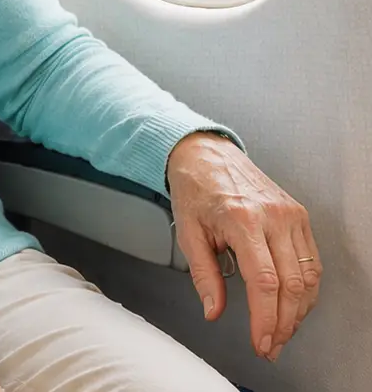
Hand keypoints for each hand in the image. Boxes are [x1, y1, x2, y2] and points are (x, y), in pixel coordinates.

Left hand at [168, 132, 320, 361]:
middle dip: (283, 323)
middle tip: (271, 346)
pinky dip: (306, 289)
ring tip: (281, 331)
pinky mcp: (299, 214)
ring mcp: (290, 214)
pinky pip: (311, 260)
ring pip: (308, 276)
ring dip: (298, 311)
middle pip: (291, 284)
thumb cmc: (194, 189)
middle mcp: (273, 216)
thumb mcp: (187, 232)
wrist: (205, 153)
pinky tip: (292, 305)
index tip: (261, 342)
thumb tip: (214, 311)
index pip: (264, 282)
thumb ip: (204, 275)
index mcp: (242, 219)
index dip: (266, 319)